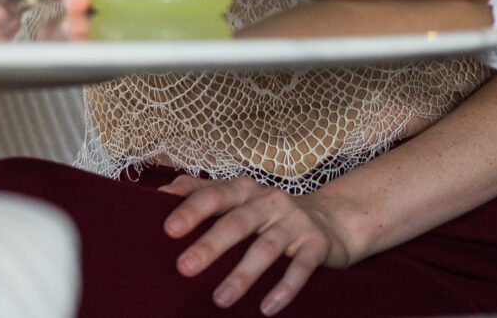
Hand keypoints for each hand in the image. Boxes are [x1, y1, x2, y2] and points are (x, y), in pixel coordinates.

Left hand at [160, 172, 360, 313]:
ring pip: (266, 248)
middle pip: (237, 222)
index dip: (192, 210)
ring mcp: (295, 222)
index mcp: (246, 191)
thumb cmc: (272, 214)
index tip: (169, 230)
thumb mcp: (240, 198)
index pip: (215, 195)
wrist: (334, 220)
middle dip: (210, 245)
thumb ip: (203, 192)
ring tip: (220, 300)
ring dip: (242, 274)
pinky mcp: (316, 244)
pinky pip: (301, 267)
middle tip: (184, 267)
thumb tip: (162, 192)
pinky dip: (284, 288)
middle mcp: (270, 201)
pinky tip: (267, 308)